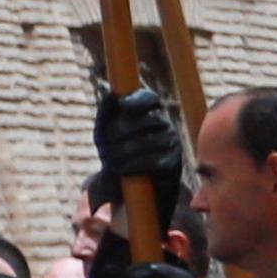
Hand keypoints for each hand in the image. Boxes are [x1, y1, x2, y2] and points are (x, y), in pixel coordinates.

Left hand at [90, 84, 187, 199]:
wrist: (126, 186)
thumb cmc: (114, 151)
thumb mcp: (104, 131)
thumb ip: (106, 111)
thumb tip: (109, 91)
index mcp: (149, 111)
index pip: (149, 97)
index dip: (138, 99)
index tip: (122, 105)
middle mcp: (164, 124)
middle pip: (143, 121)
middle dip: (118, 134)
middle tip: (102, 147)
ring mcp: (172, 143)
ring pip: (148, 142)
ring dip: (123, 152)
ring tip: (109, 161)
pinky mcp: (174, 163)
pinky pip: (154, 161)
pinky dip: (134, 165)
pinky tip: (121, 169)